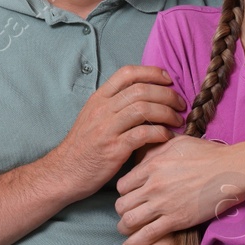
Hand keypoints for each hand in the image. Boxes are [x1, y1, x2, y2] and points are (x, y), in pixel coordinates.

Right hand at [46, 66, 183, 196]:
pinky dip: (160, 133)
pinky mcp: (113, 149)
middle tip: (180, 104)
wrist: (64, 172)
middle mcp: (102, 110)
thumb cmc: (83, 146)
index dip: (151, 72)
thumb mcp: (93, 117)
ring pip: (143, 109)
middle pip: (140, 90)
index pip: (127, 73)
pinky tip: (168, 137)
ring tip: (177, 120)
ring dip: (167, 112)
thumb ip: (114, 104)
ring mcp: (107, 129)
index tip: (168, 80)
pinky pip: (142, 134)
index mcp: (98, 99)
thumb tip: (144, 95)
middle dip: (166, 94)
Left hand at [114, 135, 244, 244]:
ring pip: (130, 220)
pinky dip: (133, 243)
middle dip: (122, 210)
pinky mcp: (176, 220)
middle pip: (122, 203)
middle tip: (126, 213)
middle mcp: (153, 186)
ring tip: (125, 230)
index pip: (123, 184)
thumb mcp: (177, 143)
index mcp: (151, 166)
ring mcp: (163, 204)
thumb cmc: (208, 154)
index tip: (128, 196)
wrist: (230, 170)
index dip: (123, 192)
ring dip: (124, 227)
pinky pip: (147, 235)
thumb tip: (144, 157)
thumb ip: (156, 150)